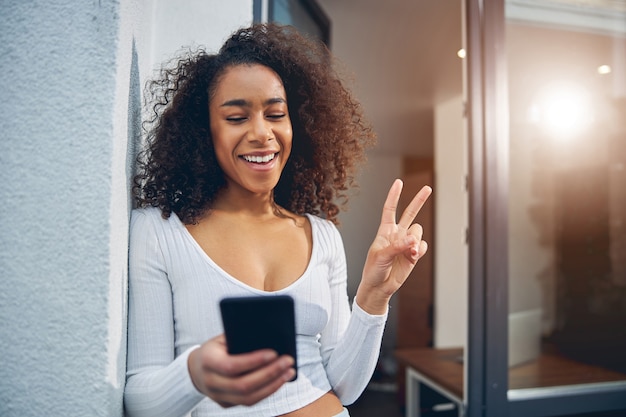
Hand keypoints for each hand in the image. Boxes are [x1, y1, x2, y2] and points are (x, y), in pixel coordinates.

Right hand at [188, 334, 294, 407]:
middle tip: (288, 361)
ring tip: (289, 371)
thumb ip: (239, 337)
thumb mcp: (222, 338)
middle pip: (243, 385)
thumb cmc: (215, 348)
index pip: (231, 365)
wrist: (196, 369)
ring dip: (273, 385)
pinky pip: (249, 402)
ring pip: (248, 398)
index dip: (253, 361)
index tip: (274, 352)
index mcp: (207, 361)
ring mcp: (217, 396)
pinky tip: (281, 379)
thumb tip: (269, 335)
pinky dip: (268, 391)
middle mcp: (210, 382)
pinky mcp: (226, 404)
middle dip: (269, 373)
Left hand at [356, 179, 431, 314]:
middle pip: (410, 213)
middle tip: (427, 189)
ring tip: (409, 251)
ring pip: (418, 231)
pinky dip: (419, 250)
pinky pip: (422, 246)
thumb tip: (412, 239)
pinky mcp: (414, 254)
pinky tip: (413, 256)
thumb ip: (397, 246)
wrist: (379, 287)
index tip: (399, 183)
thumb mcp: (381, 256)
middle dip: (419, 201)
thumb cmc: (373, 270)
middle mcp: (397, 234)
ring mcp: (406, 244)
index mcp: (385, 231)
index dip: (394, 196)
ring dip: (415, 239)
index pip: (390, 209)